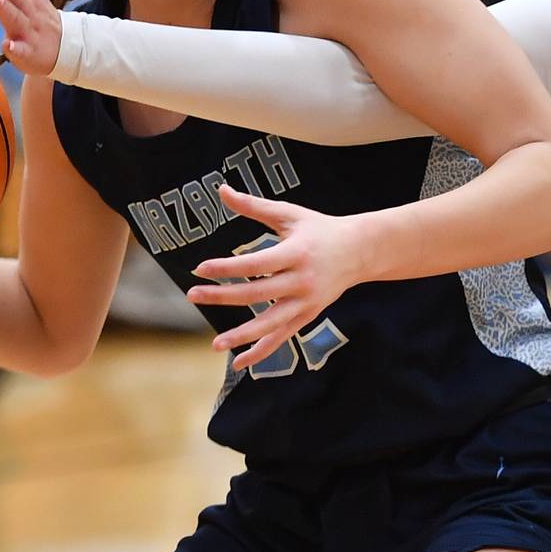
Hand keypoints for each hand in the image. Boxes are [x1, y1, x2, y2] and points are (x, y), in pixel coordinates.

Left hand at [187, 185, 369, 371]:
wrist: (359, 251)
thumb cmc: (319, 229)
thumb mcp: (288, 214)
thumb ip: (254, 206)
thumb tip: (221, 189)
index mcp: (296, 253)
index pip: (256, 264)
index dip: (227, 267)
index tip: (200, 268)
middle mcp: (302, 281)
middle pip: (257, 294)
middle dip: (222, 296)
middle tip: (192, 295)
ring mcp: (306, 302)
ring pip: (270, 324)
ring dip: (242, 335)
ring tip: (215, 344)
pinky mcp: (307, 316)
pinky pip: (282, 337)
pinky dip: (261, 351)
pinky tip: (238, 362)